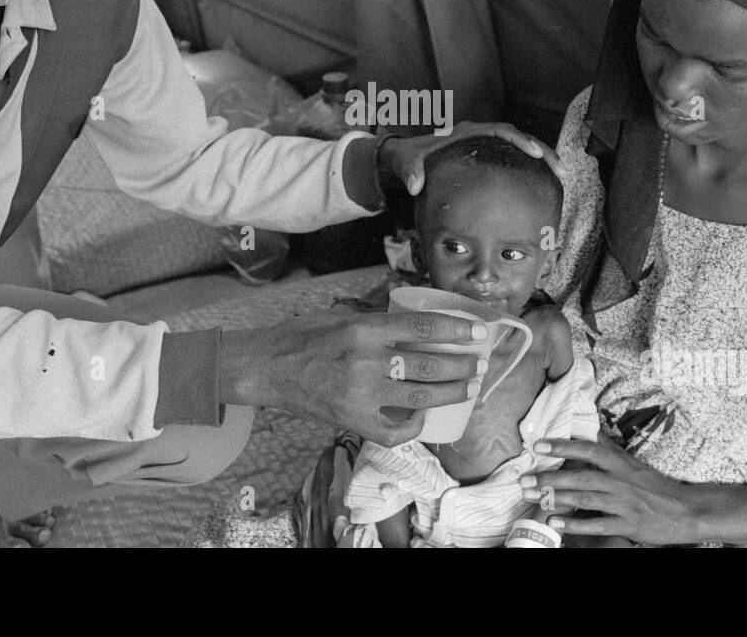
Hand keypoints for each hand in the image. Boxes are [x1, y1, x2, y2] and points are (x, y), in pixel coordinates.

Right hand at [221, 309, 486, 445]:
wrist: (267, 369)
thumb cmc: (303, 337)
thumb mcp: (342, 316)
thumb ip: (379, 321)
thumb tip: (420, 323)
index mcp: (363, 330)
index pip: (423, 328)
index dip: (457, 331)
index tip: (479, 332)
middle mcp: (366, 362)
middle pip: (430, 365)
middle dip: (462, 365)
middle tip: (479, 362)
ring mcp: (361, 396)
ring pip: (421, 398)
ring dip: (451, 393)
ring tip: (468, 387)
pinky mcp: (353, 422)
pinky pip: (396, 431)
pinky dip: (415, 425)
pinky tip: (425, 416)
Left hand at [379, 122, 563, 195]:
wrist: (408, 158)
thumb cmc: (410, 158)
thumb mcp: (407, 163)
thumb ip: (410, 172)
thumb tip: (415, 186)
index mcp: (468, 133)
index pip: (500, 131)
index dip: (520, 140)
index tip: (535, 153)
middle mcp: (481, 137)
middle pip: (520, 138)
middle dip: (543, 151)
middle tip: (560, 170)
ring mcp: (486, 148)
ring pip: (522, 150)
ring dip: (543, 161)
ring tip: (561, 178)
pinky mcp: (489, 161)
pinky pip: (515, 162)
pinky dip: (531, 171)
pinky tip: (544, 187)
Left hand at [520, 434, 703, 544]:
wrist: (687, 510)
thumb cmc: (656, 486)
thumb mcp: (632, 463)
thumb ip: (609, 448)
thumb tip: (589, 429)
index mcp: (620, 464)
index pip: (588, 450)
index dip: (562, 447)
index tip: (538, 446)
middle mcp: (620, 481)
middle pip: (580, 477)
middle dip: (549, 478)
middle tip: (523, 480)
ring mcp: (624, 503)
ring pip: (585, 499)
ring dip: (556, 498)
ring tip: (532, 498)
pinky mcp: (628, 525)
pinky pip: (598, 524)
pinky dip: (576, 524)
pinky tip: (557, 523)